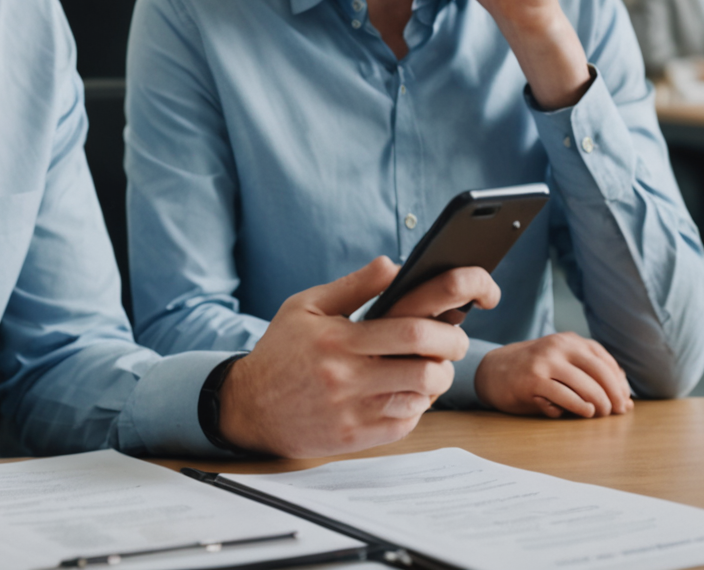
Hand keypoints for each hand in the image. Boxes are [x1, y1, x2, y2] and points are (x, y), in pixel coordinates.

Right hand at [217, 257, 499, 457]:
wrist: (250, 407)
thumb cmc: (282, 351)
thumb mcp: (306, 306)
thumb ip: (354, 286)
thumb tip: (394, 264)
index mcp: (337, 339)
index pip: (409, 331)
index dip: (444, 328)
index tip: (454, 322)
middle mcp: (345, 378)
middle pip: (424, 369)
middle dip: (451, 355)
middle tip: (452, 346)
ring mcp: (351, 412)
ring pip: (420, 399)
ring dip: (435, 382)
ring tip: (428, 367)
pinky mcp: (354, 438)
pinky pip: (405, 423)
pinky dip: (415, 406)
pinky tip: (405, 391)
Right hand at [476, 332, 632, 417]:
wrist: (492, 371)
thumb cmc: (533, 371)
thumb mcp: (561, 363)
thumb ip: (589, 375)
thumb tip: (625, 400)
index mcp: (569, 340)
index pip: (604, 360)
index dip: (619, 382)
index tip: (624, 400)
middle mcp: (559, 347)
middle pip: (600, 372)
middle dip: (614, 394)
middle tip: (618, 411)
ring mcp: (545, 362)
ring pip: (585, 385)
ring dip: (599, 404)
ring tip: (601, 414)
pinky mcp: (533, 380)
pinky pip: (566, 397)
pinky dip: (579, 407)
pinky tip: (585, 412)